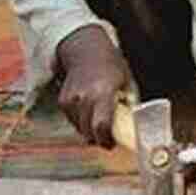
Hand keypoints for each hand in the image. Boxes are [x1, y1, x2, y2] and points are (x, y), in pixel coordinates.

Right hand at [57, 25, 131, 147]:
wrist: (86, 51)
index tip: (112, 144)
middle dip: (98, 139)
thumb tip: (133, 126)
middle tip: (108, 138)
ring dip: (89, 131)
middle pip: (88, 132)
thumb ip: (129, 105)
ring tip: (99, 119)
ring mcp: (71, 100)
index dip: (106, 140)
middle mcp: (84, 97)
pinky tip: (89, 110)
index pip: (101, 126)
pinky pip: (73, 121)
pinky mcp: (62, 101)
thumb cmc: (111, 66)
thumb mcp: (126, 83)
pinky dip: (81, 121)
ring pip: (80, 129)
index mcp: (103, 92)